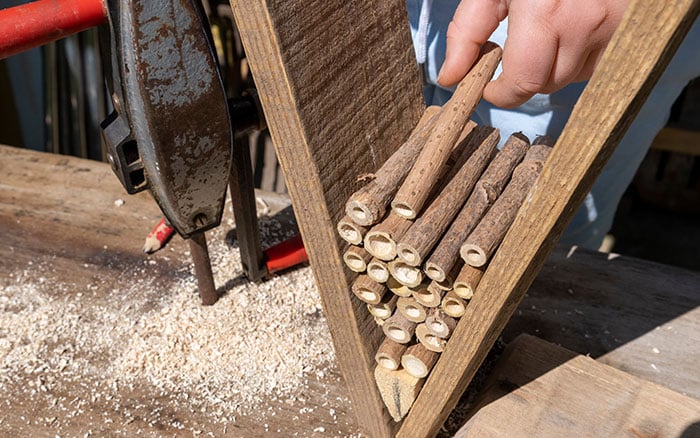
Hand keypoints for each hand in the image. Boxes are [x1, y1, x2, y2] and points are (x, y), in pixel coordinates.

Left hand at [437, 0, 629, 107]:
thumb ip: (469, 30)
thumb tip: (451, 77)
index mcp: (545, 12)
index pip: (523, 83)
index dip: (501, 93)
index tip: (491, 86)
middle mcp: (583, 23)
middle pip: (545, 84)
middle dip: (524, 75)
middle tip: (517, 49)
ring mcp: (612, 26)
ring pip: (572, 77)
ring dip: (553, 66)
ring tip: (548, 31)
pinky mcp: (629, 28)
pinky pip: (598, 63)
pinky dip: (580, 56)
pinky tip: (572, 29)